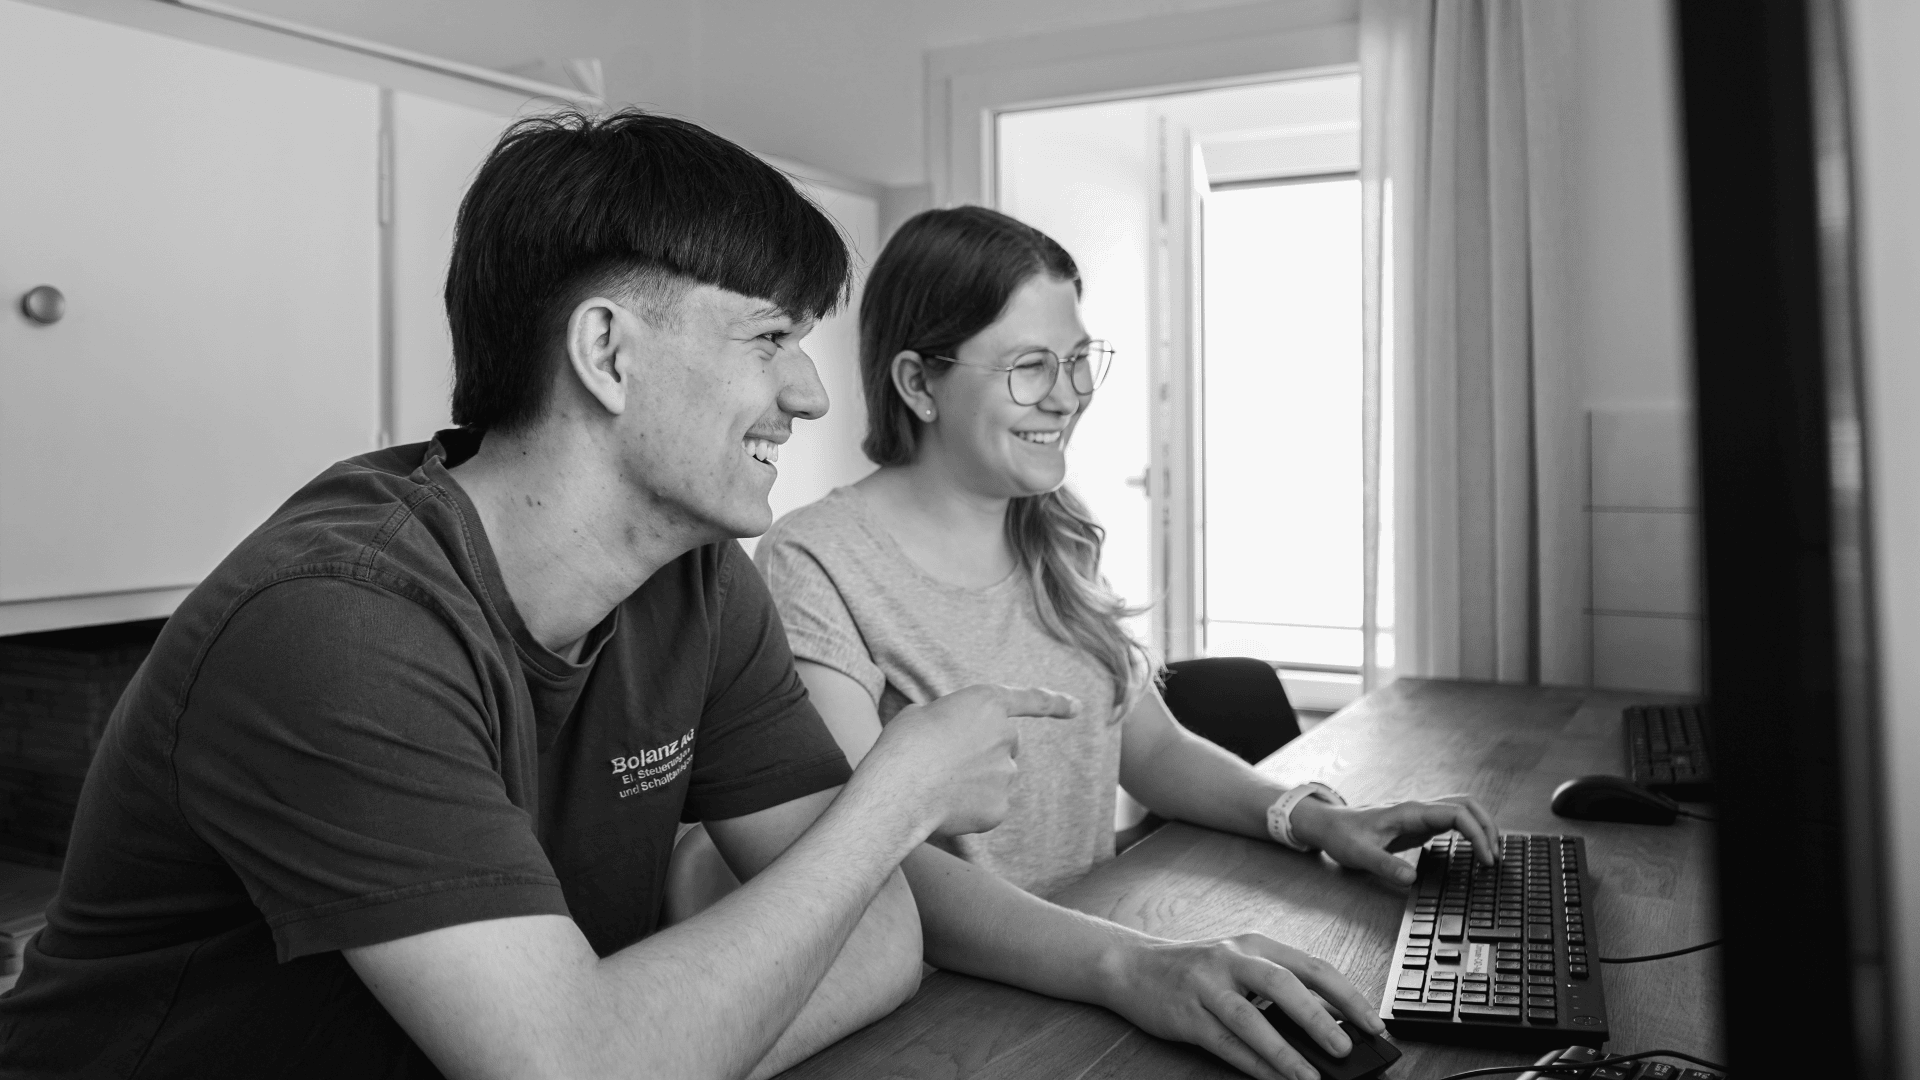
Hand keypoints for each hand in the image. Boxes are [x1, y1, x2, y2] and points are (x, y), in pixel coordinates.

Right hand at [858, 684, 1079, 838]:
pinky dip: (971, 808)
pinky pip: (989, 806)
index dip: (1055, 703)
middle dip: (986, 751)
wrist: (897, 789)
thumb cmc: (901, 747)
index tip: (1077, 707)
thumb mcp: (922, 715)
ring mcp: (1006, 773)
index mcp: (986, 703)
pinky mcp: (1000, 806)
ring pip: (996, 778)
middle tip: (948, 761)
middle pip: (1006, 744)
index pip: (1030, 700)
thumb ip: (952, 720)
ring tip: (938, 784)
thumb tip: (955, 738)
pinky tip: (945, 806)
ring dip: (976, 780)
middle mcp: (1005, 735)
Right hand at [1099, 933, 1384, 1079]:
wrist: (1130, 967)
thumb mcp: (1237, 964)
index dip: (1346, 995)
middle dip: (1319, 1017)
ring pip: (1251, 1018)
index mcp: (1253, 944)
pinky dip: (1253, 1065)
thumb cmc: (1194, 970)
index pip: (1311, 966)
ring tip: (1311, 1076)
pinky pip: (1225, 1044)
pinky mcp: (1186, 1015)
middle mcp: (1231, 959)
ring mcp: (1206, 986)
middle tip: (1346, 1047)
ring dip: (1285, 1050)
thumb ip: (1276, 987)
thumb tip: (1327, 1028)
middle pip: (1283, 984)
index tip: (1374, 1024)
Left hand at [1289, 794, 1500, 883]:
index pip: (1456, 813)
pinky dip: (1470, 829)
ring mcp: (1421, 814)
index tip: (1486, 859)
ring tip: (1492, 852)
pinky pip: (1453, 819)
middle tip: (1496, 857)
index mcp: (1410, 812)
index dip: (1477, 833)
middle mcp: (1419, 808)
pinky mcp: (1419, 823)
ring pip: (1462, 808)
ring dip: (1482, 825)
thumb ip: (1385, 866)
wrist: (1329, 824)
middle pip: (1467, 804)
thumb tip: (1412, 879)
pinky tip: (1474, 848)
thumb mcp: (1360, 855)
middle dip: (1488, 826)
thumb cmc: (1343, 836)